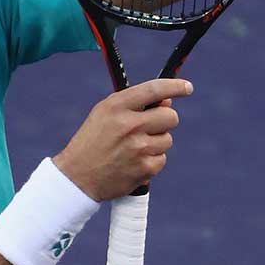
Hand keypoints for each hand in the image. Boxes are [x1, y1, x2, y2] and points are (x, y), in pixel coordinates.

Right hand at [54, 78, 192, 200]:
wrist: (78, 177)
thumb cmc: (93, 141)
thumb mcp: (105, 114)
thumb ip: (134, 104)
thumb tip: (168, 103)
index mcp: (117, 107)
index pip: (154, 90)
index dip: (175, 86)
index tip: (187, 87)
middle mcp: (129, 125)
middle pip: (170, 117)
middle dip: (164, 121)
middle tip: (150, 127)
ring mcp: (138, 148)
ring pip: (167, 139)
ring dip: (156, 143)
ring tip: (133, 148)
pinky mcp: (145, 168)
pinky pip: (162, 159)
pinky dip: (151, 161)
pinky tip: (133, 162)